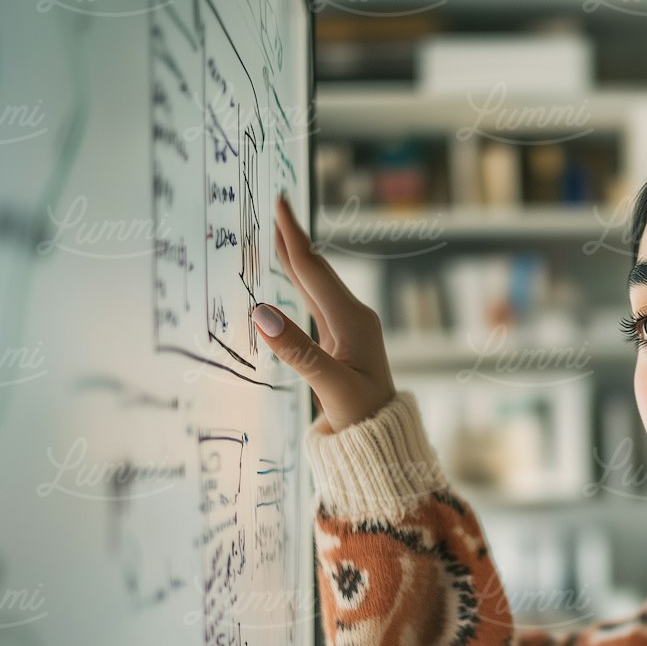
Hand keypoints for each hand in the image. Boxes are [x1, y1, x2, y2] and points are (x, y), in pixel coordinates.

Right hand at [255, 194, 396, 434]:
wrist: (384, 443)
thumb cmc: (363, 419)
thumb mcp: (331, 387)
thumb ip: (298, 352)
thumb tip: (262, 313)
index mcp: (353, 321)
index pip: (314, 271)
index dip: (293, 237)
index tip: (280, 202)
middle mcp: (353, 317)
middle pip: (316, 270)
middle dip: (294, 237)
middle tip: (276, 203)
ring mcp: (350, 329)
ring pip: (316, 284)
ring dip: (296, 257)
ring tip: (278, 232)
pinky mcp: (343, 342)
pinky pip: (316, 302)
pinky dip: (300, 283)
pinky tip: (293, 276)